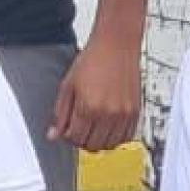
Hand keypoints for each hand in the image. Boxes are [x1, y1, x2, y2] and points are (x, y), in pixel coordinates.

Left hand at [50, 37, 142, 151]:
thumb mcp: (68, 86)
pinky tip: (109, 126)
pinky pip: (126, 137)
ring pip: (110, 145)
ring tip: (94, 127)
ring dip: (99, 140)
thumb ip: (60, 114)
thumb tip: (54, 135)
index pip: (75, 139)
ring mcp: (123, 114)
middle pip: (92, 146)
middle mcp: (108, 114)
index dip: (68, 136)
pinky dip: (116, 137)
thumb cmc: (93, 59)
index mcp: (88, 108)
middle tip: (80, 128)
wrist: (117, 45)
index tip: (68, 129)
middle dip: (82, 140)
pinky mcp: (135, 112)